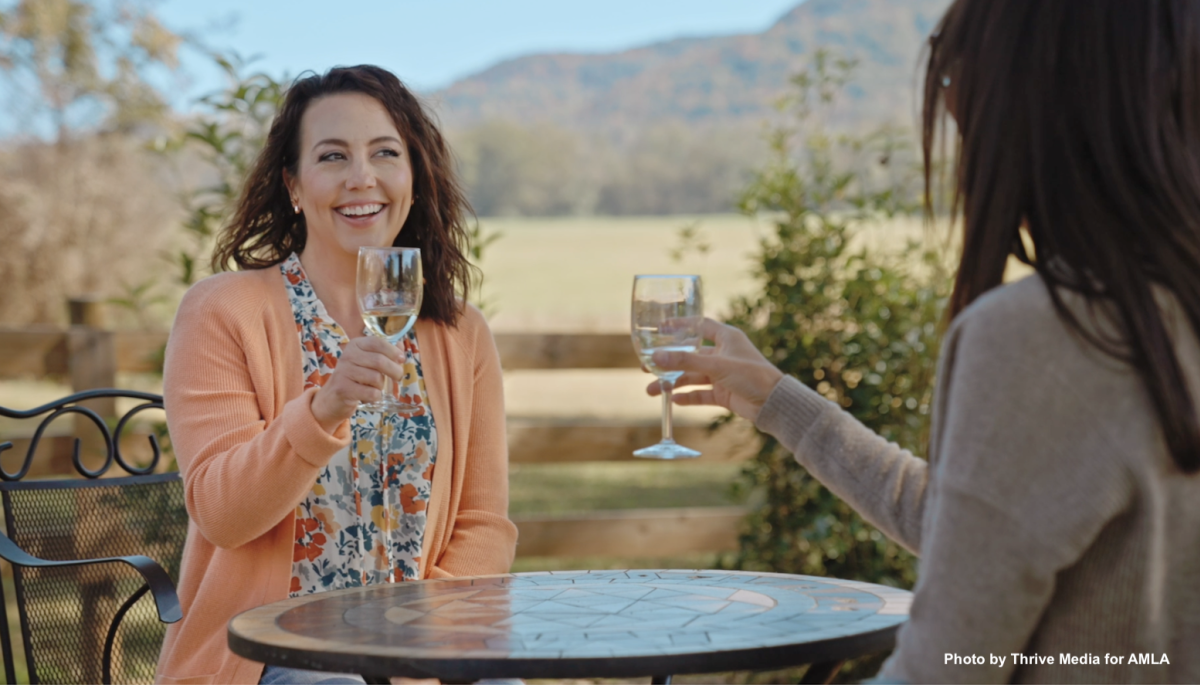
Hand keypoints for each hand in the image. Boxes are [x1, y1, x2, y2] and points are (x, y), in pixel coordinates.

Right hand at [311, 335, 403, 430]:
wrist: (332, 398)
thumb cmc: (355, 378)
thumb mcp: (368, 362)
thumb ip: (384, 353)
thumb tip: (401, 345)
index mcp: (355, 345)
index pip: (377, 342)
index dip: (393, 351)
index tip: (401, 359)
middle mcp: (348, 355)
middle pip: (379, 361)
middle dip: (395, 370)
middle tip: (398, 377)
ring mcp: (344, 372)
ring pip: (376, 378)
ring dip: (381, 386)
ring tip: (376, 388)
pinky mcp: (343, 389)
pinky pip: (371, 393)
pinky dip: (376, 396)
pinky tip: (370, 396)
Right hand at [647, 318, 783, 422]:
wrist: (773, 403)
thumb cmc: (751, 375)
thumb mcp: (716, 365)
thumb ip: (685, 361)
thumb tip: (656, 356)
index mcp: (726, 338)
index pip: (699, 325)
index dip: (680, 326)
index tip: (660, 328)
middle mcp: (723, 354)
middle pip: (690, 355)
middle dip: (669, 362)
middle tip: (647, 366)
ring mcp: (723, 375)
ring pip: (692, 377)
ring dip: (673, 383)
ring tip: (653, 391)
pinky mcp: (724, 393)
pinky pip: (701, 394)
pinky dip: (688, 397)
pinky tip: (673, 400)